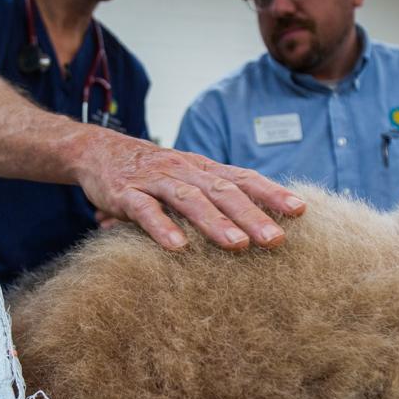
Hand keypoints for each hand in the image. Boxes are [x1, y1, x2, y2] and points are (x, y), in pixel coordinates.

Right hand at [74, 132, 305, 250]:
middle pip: (223, 191)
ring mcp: (155, 181)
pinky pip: (145, 211)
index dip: (272, 193)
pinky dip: (162, 228)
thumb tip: (259, 221)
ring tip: (238, 245)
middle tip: (276, 240)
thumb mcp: (187, 178)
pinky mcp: (126, 194)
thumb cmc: (153, 172)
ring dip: (215, 223)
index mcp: (203, 169)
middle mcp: (184, 171)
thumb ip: (216, 196)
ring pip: (189, 199)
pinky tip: (178, 248)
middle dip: (252, 215)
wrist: (97, 151)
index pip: (244, 178)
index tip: (301, 211)